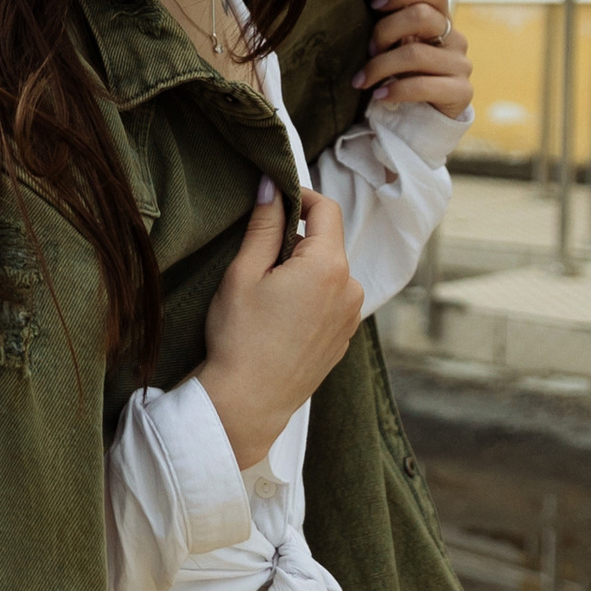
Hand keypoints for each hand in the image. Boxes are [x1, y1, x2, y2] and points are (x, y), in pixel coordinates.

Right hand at [197, 182, 364, 467]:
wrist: (248, 403)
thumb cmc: (240, 338)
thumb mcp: (243, 273)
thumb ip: (263, 225)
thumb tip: (272, 186)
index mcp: (328, 267)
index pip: (326, 209)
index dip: (300, 196)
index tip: (274, 201)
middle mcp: (350, 289)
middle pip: (327, 243)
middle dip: (296, 239)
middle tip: (257, 256)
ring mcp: (350, 317)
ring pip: (329, 273)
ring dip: (303, 269)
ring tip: (266, 292)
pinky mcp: (343, 338)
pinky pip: (330, 301)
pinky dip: (309, 296)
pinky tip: (279, 317)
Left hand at [356, 0, 472, 119]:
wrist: (420, 119)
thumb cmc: (401, 75)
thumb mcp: (394, 46)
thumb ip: (387, 25)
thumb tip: (356, 5)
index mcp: (439, 20)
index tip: (373, 5)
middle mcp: (454, 38)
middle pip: (422, 16)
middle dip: (385, 30)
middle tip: (368, 50)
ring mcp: (460, 64)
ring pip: (416, 53)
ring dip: (380, 66)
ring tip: (362, 80)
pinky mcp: (460, 91)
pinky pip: (423, 85)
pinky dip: (395, 90)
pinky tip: (379, 95)